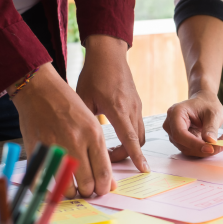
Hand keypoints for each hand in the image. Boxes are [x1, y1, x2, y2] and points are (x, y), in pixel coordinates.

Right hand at [11, 63, 115, 197]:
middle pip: (87, 183)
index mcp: (93, 134)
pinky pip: (42, 181)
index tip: (102, 190)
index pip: (103, 172)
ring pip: (66, 186)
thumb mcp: (91, 124)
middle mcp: (76, 142)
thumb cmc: (68, 106)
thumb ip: (100, 153)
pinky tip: (52, 188)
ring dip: (71, 193)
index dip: (104, 187)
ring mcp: (55, 147)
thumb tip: (108, 182)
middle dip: (89, 192)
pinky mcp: (36, 150)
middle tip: (87, 191)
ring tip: (72, 190)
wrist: (39, 90)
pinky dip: (48, 189)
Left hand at [76, 35, 148, 172]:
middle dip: (126, 154)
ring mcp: (137, 106)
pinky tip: (116, 133)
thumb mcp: (83, 98)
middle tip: (108, 158)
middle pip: (137, 141)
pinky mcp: (138, 103)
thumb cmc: (94, 74)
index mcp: (118, 109)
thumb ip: (85, 121)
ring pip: (140, 134)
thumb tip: (79, 142)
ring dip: (130, 145)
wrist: (109, 54)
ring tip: (111, 148)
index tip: (143, 169)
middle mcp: (132, 109)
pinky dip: (131, 135)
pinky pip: (138, 124)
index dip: (137, 156)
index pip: (131, 139)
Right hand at [163, 90, 222, 156]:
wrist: (203, 102)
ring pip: (188, 150)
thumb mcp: (213, 113)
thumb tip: (211, 142)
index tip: (211, 148)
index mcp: (175, 113)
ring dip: (205, 150)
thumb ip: (211, 127)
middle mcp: (170, 125)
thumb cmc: (207, 104)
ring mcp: (173, 134)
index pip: (180, 134)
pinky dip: (204, 149)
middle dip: (203, 148)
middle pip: (184, 144)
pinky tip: (215, 142)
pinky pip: (191, 150)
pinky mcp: (180, 141)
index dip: (194, 144)